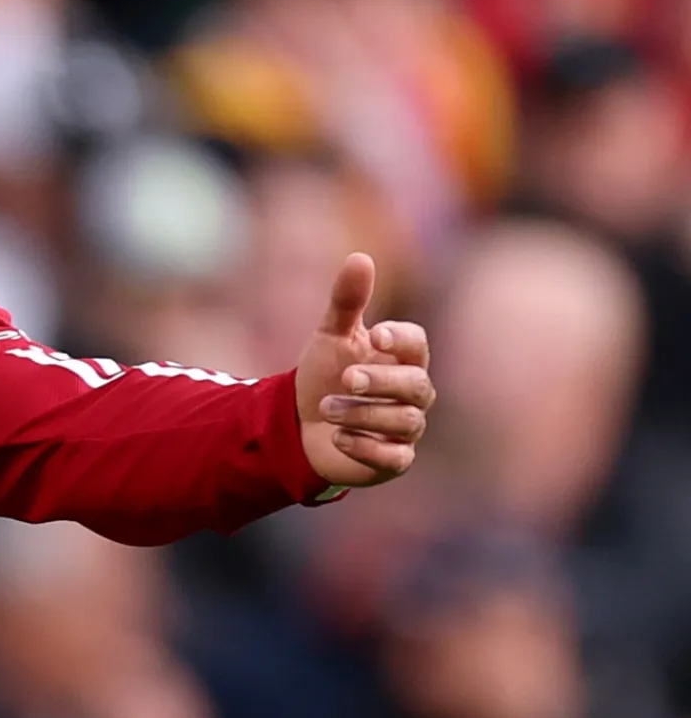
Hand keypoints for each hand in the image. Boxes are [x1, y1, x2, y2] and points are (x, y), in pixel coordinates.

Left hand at [296, 252, 434, 486]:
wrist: (300, 425)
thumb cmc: (325, 374)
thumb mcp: (330, 336)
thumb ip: (346, 301)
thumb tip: (360, 257)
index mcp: (402, 359)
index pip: (417, 344)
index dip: (399, 339)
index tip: (373, 334)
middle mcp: (412, 394)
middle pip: (416, 385)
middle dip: (381, 381)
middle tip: (346, 378)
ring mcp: (406, 428)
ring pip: (403, 421)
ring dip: (362, 414)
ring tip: (326, 409)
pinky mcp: (394, 460)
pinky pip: (395, 457)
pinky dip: (364, 446)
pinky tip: (336, 437)